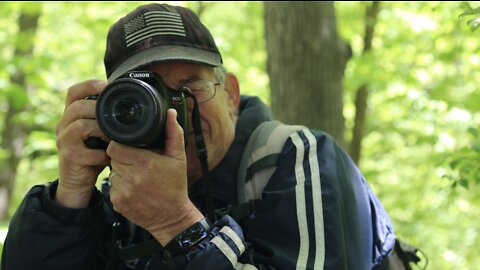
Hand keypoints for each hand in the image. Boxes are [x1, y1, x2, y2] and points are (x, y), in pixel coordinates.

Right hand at [55, 80, 110, 207]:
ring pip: (80, 126)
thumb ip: (107, 120)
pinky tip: (112, 157)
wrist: (79, 182)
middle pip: (77, 107)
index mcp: (71, 116)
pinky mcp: (69, 157)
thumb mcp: (99, 133)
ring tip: (115, 137)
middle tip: (117, 118)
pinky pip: (88, 151)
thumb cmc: (93, 154)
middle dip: (98, 109)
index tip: (107, 85)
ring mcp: (64, 141)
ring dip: (102, 130)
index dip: (89, 85)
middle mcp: (63, 125)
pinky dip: (103, 154)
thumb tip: (133, 106)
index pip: (73, 92)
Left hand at [107, 109, 203, 244]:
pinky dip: (120, 185)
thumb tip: (169, 112)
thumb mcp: (178, 158)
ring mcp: (122, 191)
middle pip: (112, 157)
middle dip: (122, 157)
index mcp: (145, 163)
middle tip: (136, 161)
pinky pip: (112, 186)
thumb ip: (173, 133)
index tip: (130, 147)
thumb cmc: (175, 186)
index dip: (121, 145)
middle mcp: (131, 177)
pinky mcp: (117, 202)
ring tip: (136, 175)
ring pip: (111, 171)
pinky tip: (134, 187)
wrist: (171, 216)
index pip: (115, 146)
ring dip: (120, 171)